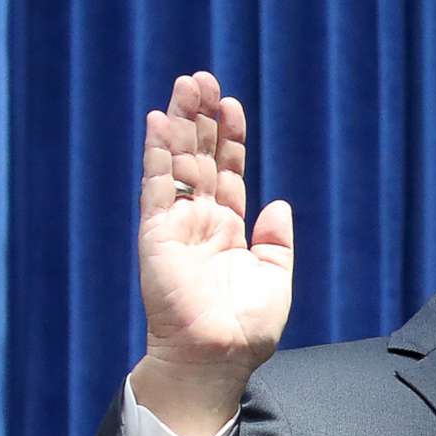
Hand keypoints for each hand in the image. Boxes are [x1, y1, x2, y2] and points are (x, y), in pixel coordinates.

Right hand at [132, 71, 293, 435]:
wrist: (215, 357)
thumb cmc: (245, 330)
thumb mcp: (275, 281)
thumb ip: (276, 243)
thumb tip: (278, 204)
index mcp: (230, 233)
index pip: (229, 173)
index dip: (231, 139)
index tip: (233, 105)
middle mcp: (201, 222)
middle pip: (201, 157)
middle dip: (202, 118)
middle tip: (204, 78)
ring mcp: (177, 224)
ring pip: (178, 162)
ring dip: (180, 123)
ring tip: (186, 84)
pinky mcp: (157, 233)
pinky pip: (157, 185)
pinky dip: (157, 152)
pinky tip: (158, 121)